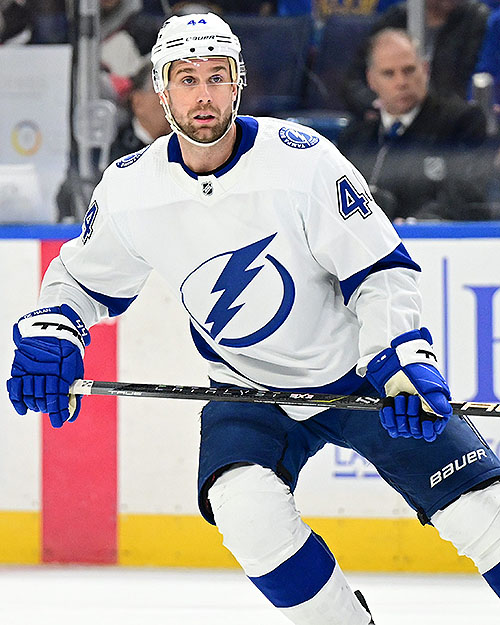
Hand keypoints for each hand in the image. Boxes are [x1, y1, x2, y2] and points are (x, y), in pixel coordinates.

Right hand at [6, 305, 89, 427]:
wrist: (53, 326)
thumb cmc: (68, 350)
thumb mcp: (76, 369)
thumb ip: (74, 390)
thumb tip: (72, 414)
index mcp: (61, 370)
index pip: (57, 397)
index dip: (58, 412)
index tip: (60, 422)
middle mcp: (43, 370)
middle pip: (42, 399)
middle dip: (48, 408)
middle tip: (52, 410)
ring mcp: (29, 368)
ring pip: (29, 395)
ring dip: (35, 404)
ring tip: (40, 405)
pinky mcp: (18, 366)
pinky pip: (15, 387)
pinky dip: (17, 400)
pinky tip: (23, 409)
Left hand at [366, 328, 451, 442]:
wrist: (395, 360)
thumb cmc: (415, 369)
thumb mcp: (427, 383)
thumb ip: (436, 399)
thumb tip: (445, 413)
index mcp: (433, 408)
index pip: (433, 430)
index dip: (429, 429)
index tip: (425, 423)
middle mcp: (419, 413)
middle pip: (415, 430)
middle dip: (411, 416)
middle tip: (410, 399)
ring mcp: (405, 412)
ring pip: (402, 428)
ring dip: (398, 414)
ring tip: (399, 397)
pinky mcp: (393, 411)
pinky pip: (389, 424)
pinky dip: (387, 416)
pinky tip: (388, 405)